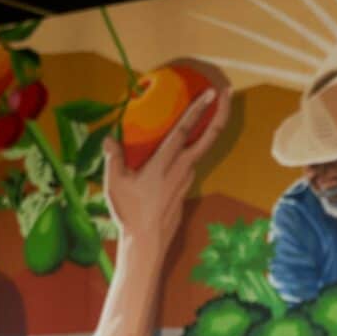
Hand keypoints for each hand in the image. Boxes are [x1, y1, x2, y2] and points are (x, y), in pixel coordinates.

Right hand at [103, 86, 227, 251]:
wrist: (147, 242)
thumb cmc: (130, 212)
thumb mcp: (115, 183)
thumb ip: (114, 157)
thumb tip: (110, 138)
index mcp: (165, 163)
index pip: (184, 130)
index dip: (198, 110)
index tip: (210, 92)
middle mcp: (182, 169)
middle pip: (209, 137)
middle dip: (220, 114)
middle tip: (226, 94)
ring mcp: (187, 180)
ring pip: (200, 150)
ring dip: (206, 130)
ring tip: (206, 112)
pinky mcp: (185, 189)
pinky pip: (191, 163)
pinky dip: (193, 148)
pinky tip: (183, 146)